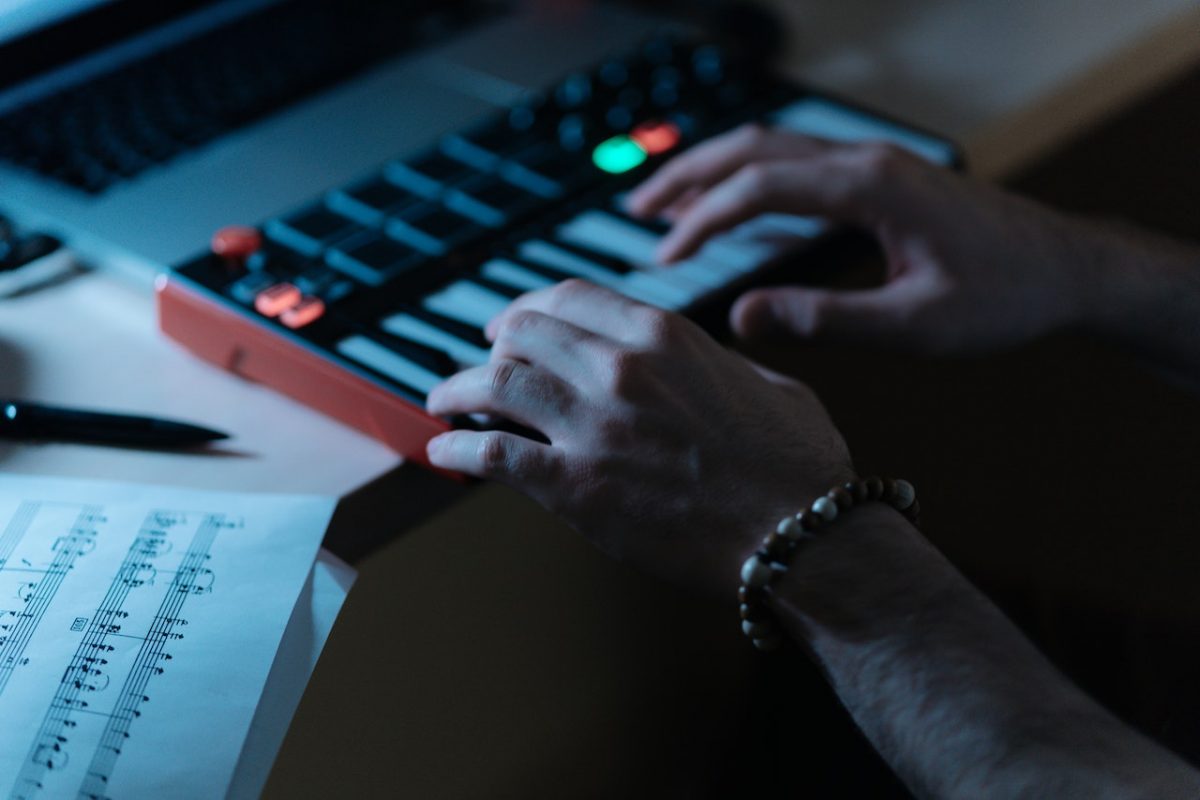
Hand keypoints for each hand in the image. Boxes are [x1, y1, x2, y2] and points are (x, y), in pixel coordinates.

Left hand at [424, 280, 852, 594]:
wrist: (799, 537)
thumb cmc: (795, 465)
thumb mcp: (768, 383)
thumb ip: (719, 361)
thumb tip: (704, 357)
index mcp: (663, 335)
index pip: (568, 297)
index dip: (528, 306)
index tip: (511, 324)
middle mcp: (619, 368)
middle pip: (521, 333)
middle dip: (491, 346)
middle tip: (477, 364)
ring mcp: (593, 427)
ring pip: (494, 384)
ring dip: (457, 390)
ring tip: (442, 403)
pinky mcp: (576, 487)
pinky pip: (494, 456)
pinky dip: (458, 452)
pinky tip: (444, 455)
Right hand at [627, 124, 1112, 354]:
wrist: (1069, 270)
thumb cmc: (1005, 297)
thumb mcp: (914, 325)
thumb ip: (826, 321)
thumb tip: (743, 317)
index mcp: (871, 187)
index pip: (760, 187)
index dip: (703, 219)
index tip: (662, 257)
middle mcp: (866, 161)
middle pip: (754, 147)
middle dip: (689, 176)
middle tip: (636, 211)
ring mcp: (874, 163)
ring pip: (773, 148)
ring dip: (715, 172)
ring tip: (664, 204)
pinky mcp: (881, 177)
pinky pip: (798, 164)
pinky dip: (751, 180)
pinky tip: (734, 208)